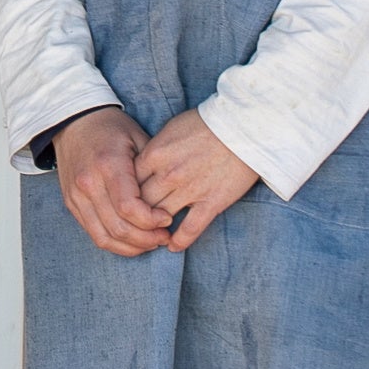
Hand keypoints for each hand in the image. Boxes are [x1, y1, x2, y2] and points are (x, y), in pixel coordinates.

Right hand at [51, 109, 174, 256]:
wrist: (73, 122)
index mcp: (108, 165)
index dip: (151, 221)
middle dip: (146, 239)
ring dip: (132, 247)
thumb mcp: (137, 137)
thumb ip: (151, 169)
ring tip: (151, 242)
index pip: (129, 208)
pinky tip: (133, 241)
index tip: (167, 218)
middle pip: (118, 228)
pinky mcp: (71, 204)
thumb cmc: (110, 127)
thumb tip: (169, 199)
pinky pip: (94, 234)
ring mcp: (76, 196)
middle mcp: (88, 183)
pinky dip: (115, 244)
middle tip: (164, 236)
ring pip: (105, 237)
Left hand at [135, 110, 258, 251]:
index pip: (128, 182)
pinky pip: (190, 229)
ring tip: (152, 237)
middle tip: (134, 224)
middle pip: (140, 203)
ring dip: (154, 230)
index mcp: (155, 154)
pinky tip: (173, 246)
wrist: (243, 127)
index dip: (125, 195)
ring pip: (160, 218)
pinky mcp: (211, 202)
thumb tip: (145, 164)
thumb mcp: (172, 128)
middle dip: (135, 215)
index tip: (126, 202)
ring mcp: (190, 190)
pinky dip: (179, 241)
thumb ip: (156, 149)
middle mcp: (168, 174)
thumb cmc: (207, 123)